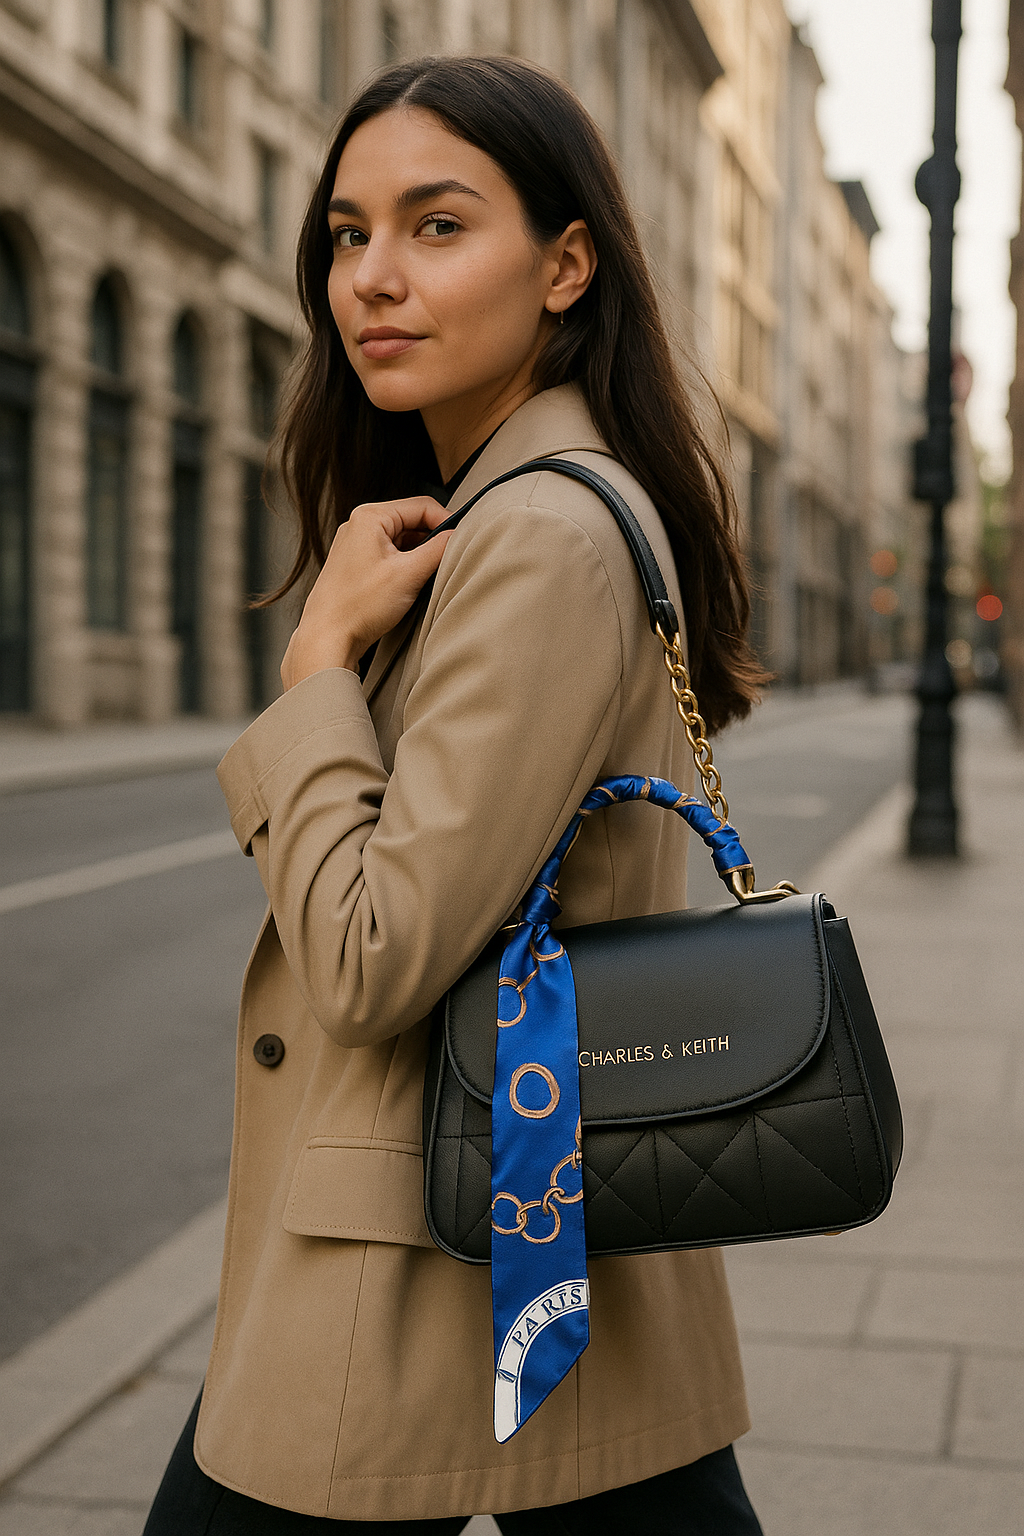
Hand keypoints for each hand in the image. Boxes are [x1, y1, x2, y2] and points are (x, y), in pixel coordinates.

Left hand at [280, 497, 451, 689]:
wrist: (327, 638)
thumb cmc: (359, 606)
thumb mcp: (409, 574)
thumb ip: (439, 550)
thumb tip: (458, 535)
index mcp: (369, 517)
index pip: (422, 506)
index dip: (447, 522)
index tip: (462, 542)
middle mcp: (359, 525)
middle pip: (412, 522)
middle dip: (433, 541)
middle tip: (446, 563)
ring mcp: (356, 545)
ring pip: (403, 540)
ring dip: (420, 556)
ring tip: (427, 578)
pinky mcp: (356, 565)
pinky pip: (390, 556)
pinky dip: (406, 566)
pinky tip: (411, 586)